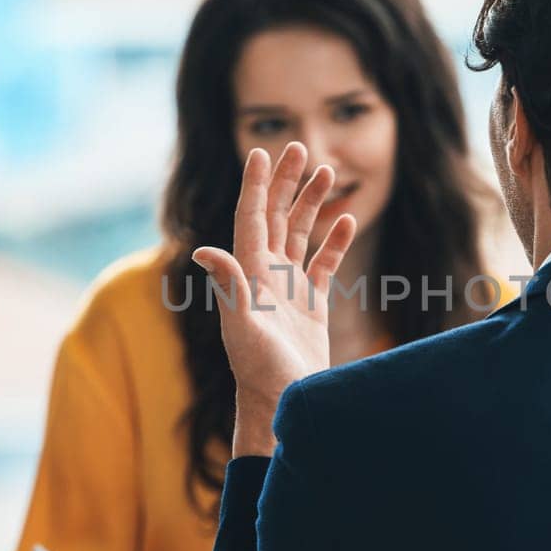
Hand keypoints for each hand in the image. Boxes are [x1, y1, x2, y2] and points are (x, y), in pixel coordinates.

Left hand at [192, 143, 356, 457]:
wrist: (281, 403)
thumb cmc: (260, 371)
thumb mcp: (242, 328)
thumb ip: (229, 287)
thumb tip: (204, 251)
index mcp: (249, 274)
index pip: (251, 219)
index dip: (255, 186)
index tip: (261, 152)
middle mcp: (266, 275)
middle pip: (275, 216)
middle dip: (286, 182)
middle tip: (299, 148)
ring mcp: (288, 287)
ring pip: (300, 233)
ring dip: (311, 203)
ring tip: (327, 173)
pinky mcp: (311, 303)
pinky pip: (323, 263)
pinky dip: (333, 242)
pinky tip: (345, 219)